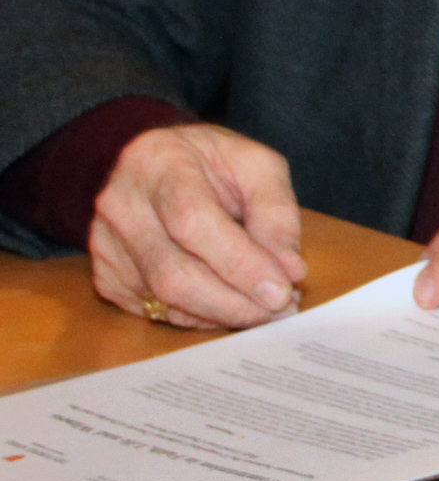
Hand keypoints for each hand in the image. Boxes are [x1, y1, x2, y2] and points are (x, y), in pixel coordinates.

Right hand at [88, 124, 306, 329]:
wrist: (157, 166)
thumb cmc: (213, 164)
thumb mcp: (257, 166)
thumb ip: (276, 212)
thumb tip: (290, 270)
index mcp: (157, 163)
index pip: (192, 221)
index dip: (238, 262)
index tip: (281, 290)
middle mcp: (120, 205)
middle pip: (173, 272)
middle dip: (234, 301)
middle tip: (282, 310)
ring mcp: (106, 245)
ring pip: (164, 299)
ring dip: (224, 313)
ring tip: (267, 310)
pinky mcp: (106, 277)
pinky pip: (157, 312)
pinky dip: (202, 317)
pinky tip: (232, 307)